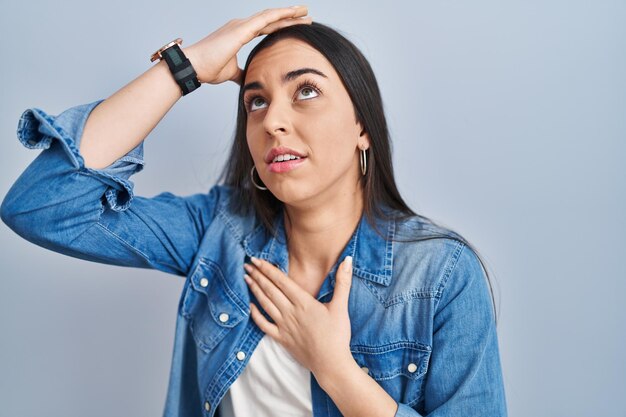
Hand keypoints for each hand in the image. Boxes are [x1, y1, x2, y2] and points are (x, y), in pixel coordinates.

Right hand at [183, 6, 311, 85]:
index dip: (281, 26)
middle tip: (306, 16)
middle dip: (289, 17)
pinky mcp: (241, 28)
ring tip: (304, 11)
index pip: (265, 27)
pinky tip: (292, 14)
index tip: (296, 26)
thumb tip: (250, 78)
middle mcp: (241, 25)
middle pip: (270, 19)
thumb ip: (242, 72)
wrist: (194, 66)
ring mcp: (241, 25)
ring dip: (288, 13)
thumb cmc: (208, 68)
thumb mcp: (232, 72)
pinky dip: (280, 15)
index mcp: (239, 33)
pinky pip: (265, 19)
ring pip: (270, 15)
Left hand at [243, 256, 354, 377]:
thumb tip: (348, 259)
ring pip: (265, 304)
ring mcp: (284, 326)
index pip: (282, 281)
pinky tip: (250, 306)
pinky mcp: (282, 339)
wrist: (331, 364)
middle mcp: (290, 312)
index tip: (257, 259)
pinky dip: (255, 315)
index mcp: (304, 302)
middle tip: (247, 264)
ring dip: (255, 290)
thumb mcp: (341, 306)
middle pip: (270, 290)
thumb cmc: (338, 335)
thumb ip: (343, 281)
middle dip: (258, 276)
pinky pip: (264, 325)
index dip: (268, 269)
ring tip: (246, 278)